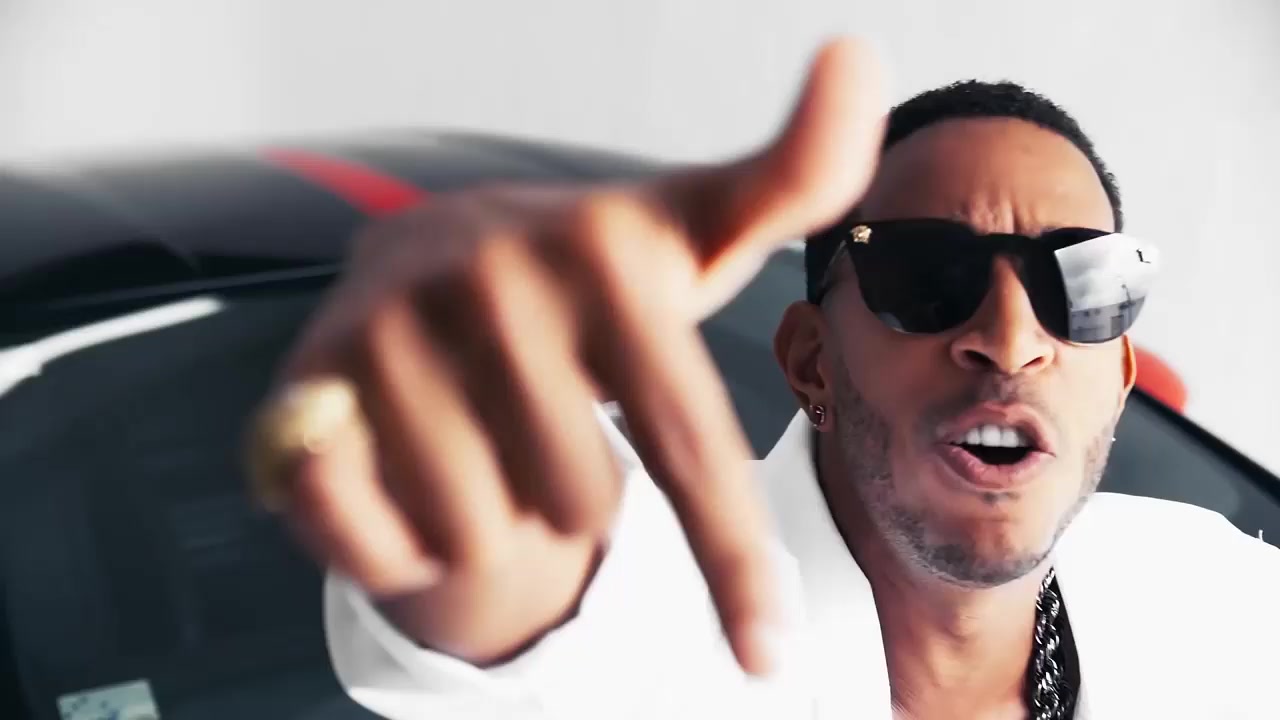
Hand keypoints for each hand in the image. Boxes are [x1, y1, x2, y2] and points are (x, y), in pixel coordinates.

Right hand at [252, 38, 885, 675]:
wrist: (420, 263)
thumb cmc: (582, 278)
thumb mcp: (689, 231)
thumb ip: (790, 173)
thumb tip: (858, 53)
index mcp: (601, 250)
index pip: (688, 438)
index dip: (733, 559)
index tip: (766, 657)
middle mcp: (486, 278)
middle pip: (575, 498)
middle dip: (570, 492)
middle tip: (543, 421)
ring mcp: (380, 334)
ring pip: (478, 528)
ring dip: (491, 512)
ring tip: (480, 437)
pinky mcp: (300, 394)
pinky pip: (383, 540)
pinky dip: (406, 536)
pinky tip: (405, 470)